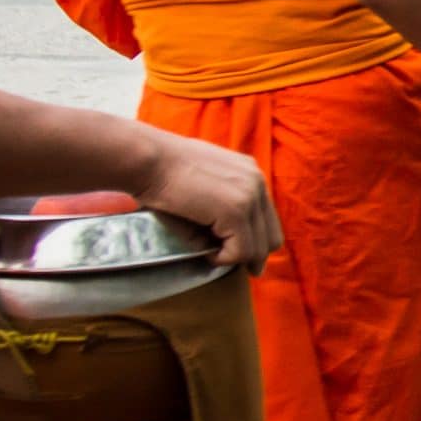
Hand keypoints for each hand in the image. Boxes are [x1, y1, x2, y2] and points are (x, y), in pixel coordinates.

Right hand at [135, 132, 282, 272]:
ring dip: (234, 257)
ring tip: (209, 253)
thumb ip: (221, 213)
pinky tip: (206, 252)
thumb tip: (225, 247)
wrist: (148, 160)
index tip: (235, 254)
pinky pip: (240, 252)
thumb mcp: (202, 189)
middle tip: (225, 260)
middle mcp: (257, 182)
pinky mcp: (235, 211)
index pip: (267, 220)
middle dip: (251, 255)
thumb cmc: (163, 174)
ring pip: (259, 249)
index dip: (254, 241)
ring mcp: (249, 196)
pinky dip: (223, 258)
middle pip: (272, 237)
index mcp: (250, 174)